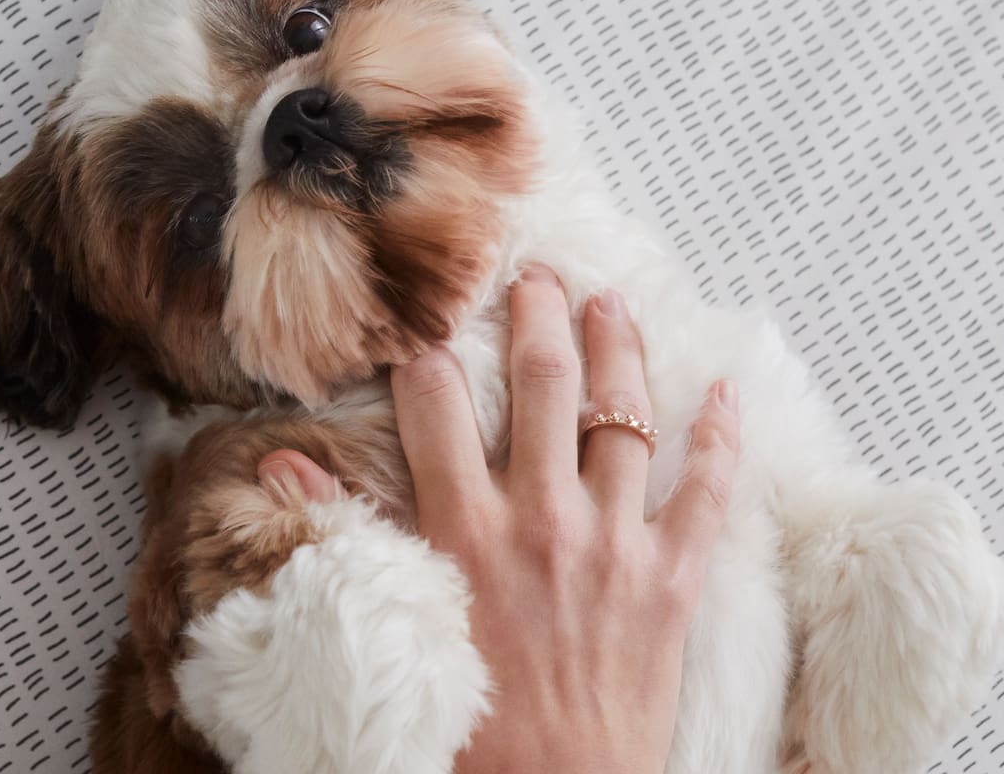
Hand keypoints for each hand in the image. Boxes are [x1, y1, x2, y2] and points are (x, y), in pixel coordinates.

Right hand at [258, 266, 740, 772]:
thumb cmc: (468, 729)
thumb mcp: (397, 622)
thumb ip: (347, 534)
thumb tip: (280, 467)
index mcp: (463, 530)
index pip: (433, 403)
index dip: (425, 348)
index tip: (428, 314)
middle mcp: (540, 519)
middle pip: (541, 382)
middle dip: (537, 315)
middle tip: (537, 274)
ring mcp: (614, 544)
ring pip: (621, 416)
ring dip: (616, 348)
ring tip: (609, 301)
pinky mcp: (671, 580)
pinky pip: (707, 492)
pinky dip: (719, 439)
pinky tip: (723, 392)